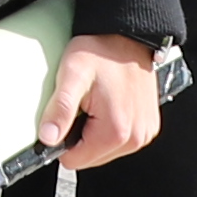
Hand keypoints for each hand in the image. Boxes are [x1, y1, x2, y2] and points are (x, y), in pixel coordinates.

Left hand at [44, 34, 163, 169]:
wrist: (128, 36)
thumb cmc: (102, 51)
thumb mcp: (73, 75)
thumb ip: (60, 109)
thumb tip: (48, 138)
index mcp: (116, 131)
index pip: (74, 160)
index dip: (62, 140)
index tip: (66, 116)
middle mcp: (135, 138)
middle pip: (90, 158)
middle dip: (79, 135)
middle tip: (82, 105)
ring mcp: (144, 133)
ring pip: (103, 151)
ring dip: (94, 132)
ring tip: (95, 103)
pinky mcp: (148, 127)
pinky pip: (120, 141)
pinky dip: (109, 127)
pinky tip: (108, 105)